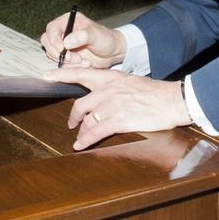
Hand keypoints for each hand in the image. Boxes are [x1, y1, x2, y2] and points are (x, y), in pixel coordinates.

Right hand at [40, 11, 125, 68]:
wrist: (112, 52)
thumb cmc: (106, 39)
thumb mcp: (96, 35)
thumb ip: (82, 36)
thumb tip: (67, 42)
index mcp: (69, 21)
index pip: (52, 28)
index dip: (54, 39)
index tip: (61, 49)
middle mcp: (64, 32)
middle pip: (47, 41)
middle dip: (58, 52)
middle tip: (72, 58)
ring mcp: (64, 44)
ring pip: (52, 53)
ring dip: (66, 61)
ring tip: (82, 61)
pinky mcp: (66, 56)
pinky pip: (60, 62)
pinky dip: (69, 66)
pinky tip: (83, 63)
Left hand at [42, 68, 191, 150]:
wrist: (173, 101)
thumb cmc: (155, 93)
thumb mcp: (131, 82)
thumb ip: (114, 87)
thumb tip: (101, 96)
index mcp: (111, 78)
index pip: (81, 73)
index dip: (61, 75)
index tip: (46, 76)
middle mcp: (109, 90)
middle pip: (80, 104)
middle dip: (73, 116)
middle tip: (71, 122)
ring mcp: (114, 105)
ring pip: (87, 120)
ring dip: (81, 131)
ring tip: (80, 137)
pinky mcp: (120, 120)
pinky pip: (96, 132)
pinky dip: (86, 140)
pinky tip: (81, 145)